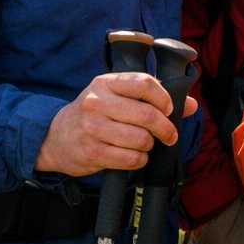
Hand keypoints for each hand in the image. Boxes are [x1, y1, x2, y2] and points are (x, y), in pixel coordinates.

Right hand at [34, 72, 196, 176]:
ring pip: (141, 139)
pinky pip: (131, 159)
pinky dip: (140, 160)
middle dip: (165, 128)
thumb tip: (190, 104)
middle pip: (147, 114)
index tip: (170, 109)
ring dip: (150, 145)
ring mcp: (93, 128)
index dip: (164, 98)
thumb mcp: (115, 97)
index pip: (145, 84)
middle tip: (169, 135)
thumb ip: (153, 98)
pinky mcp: (92, 152)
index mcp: (106, 83)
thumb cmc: (93, 114)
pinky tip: (135, 156)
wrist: (53, 137)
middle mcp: (97, 103)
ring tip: (145, 144)